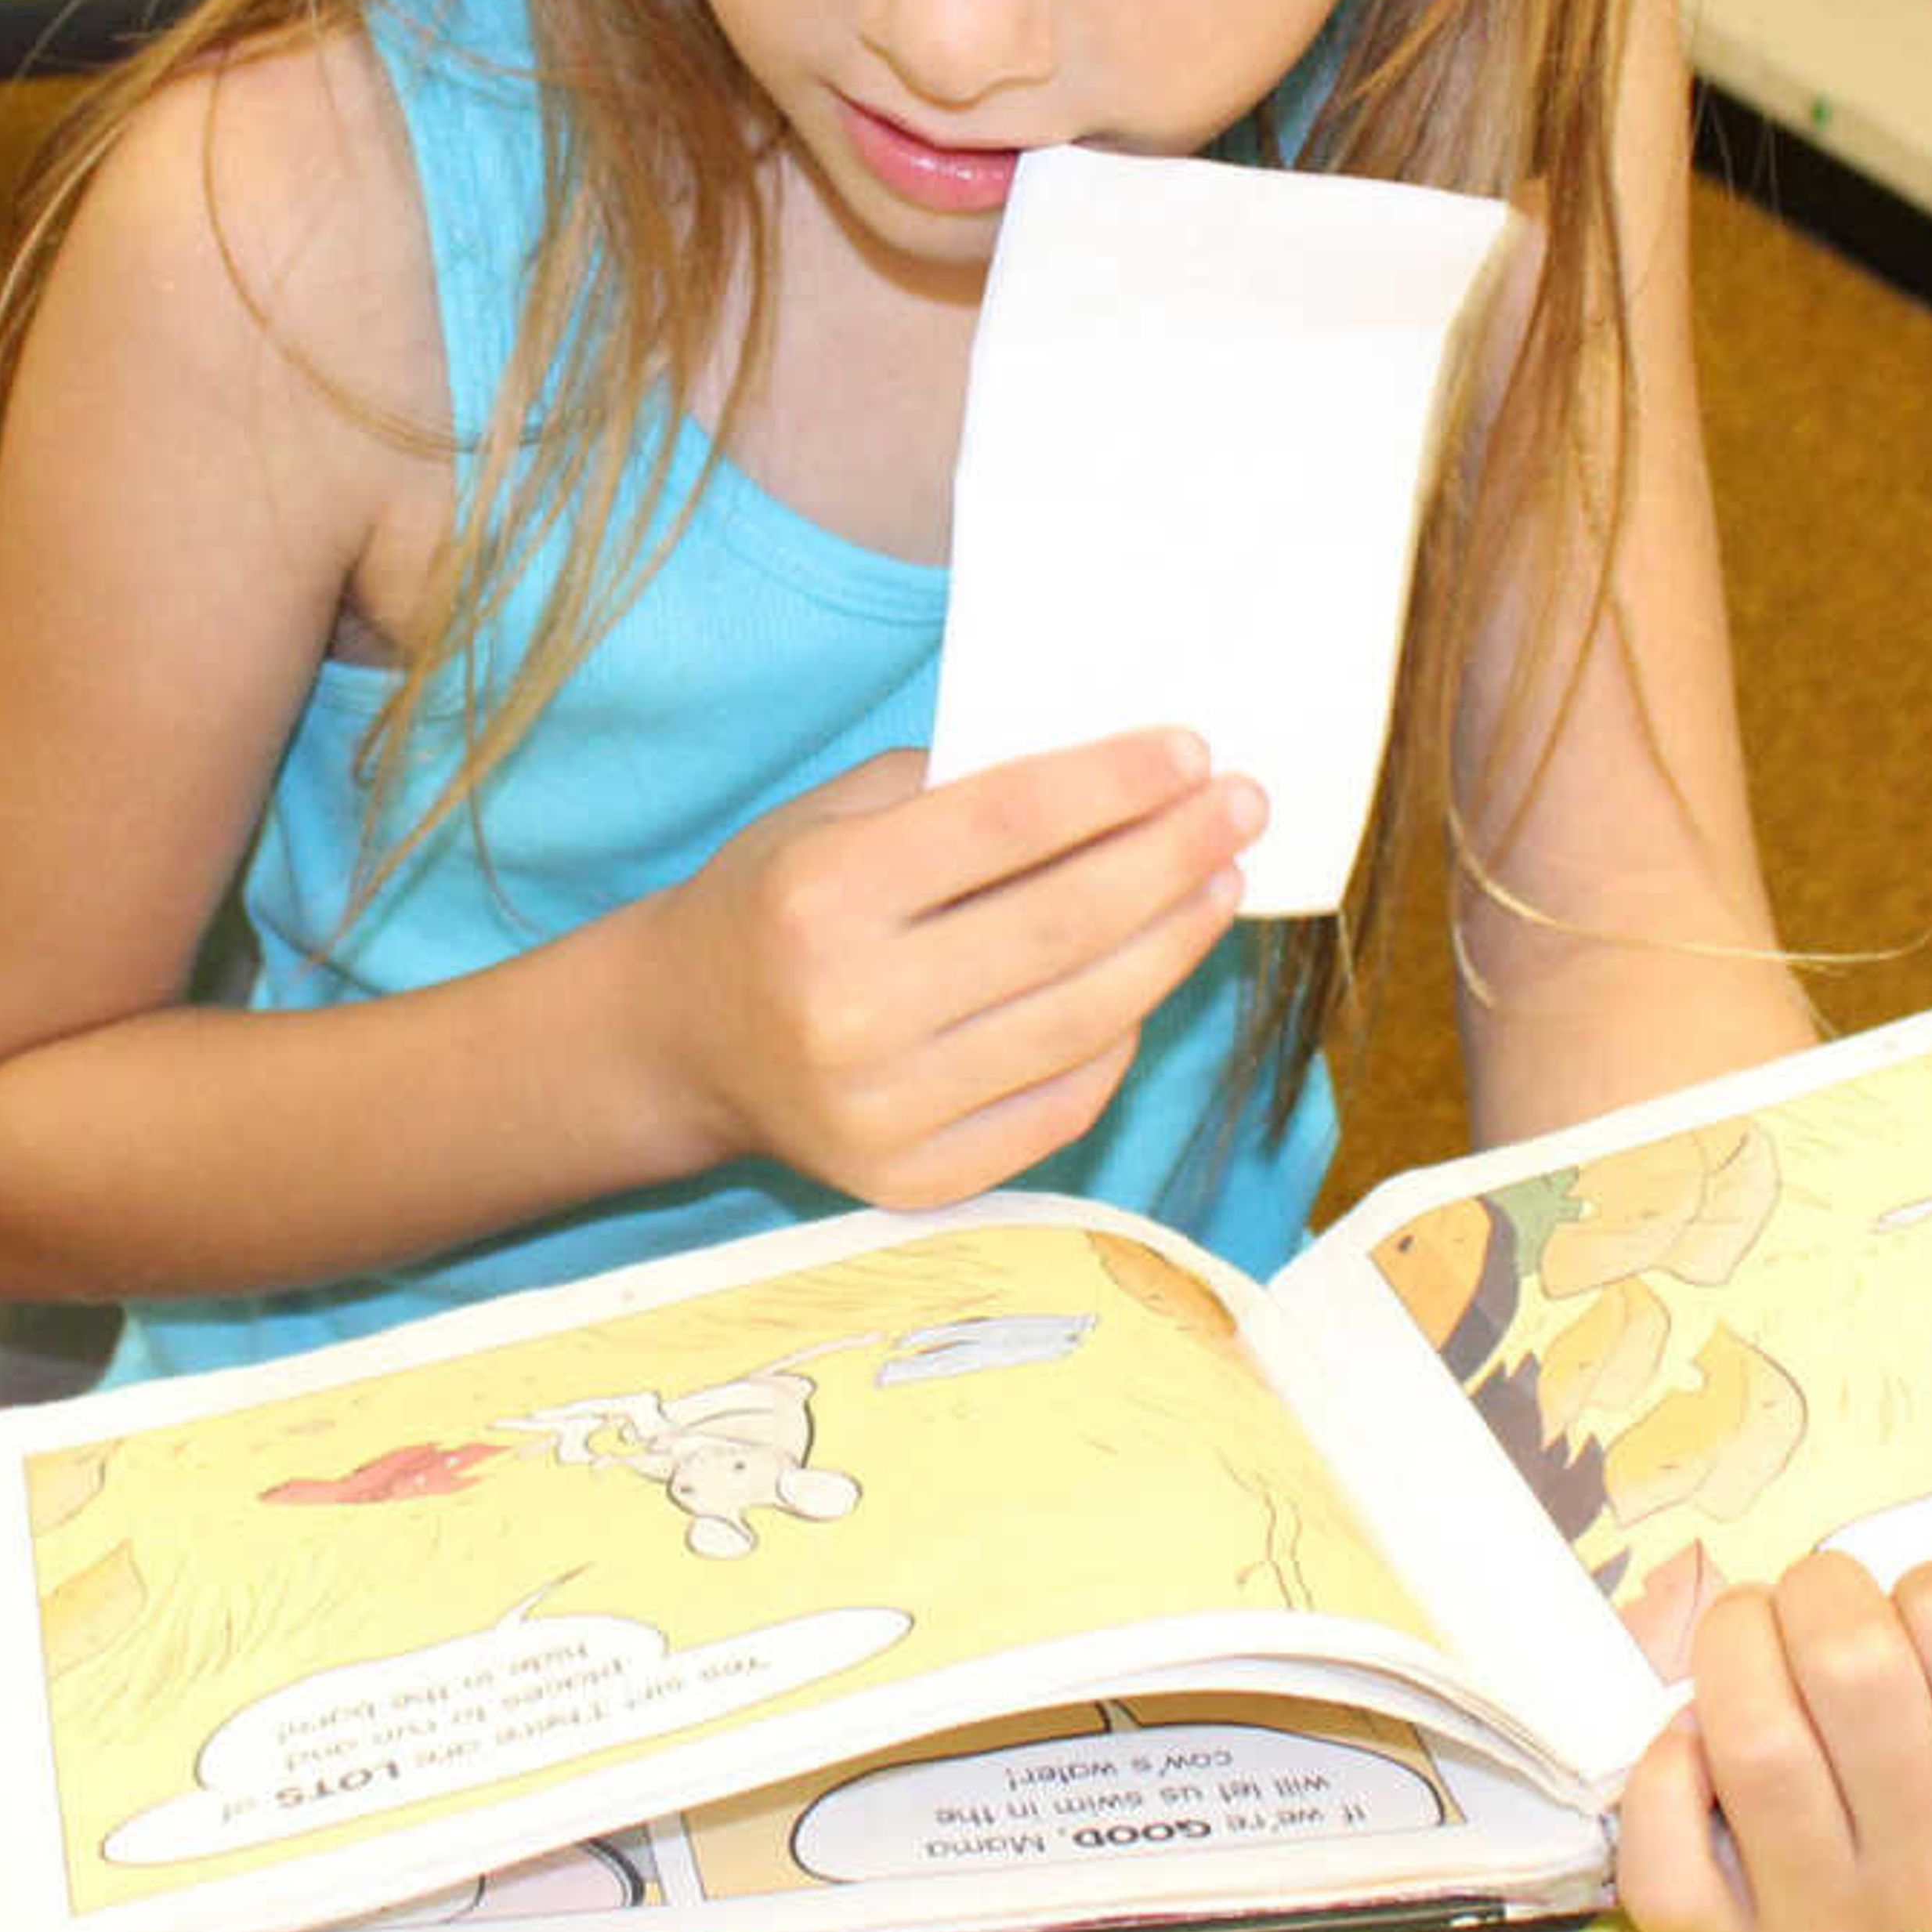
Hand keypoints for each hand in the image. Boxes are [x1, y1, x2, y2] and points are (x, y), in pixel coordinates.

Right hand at [648, 729, 1264, 1207]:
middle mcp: (849, 1010)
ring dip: (1175, 943)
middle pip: (1064, 924)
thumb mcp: (837, 812)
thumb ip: (961, 789)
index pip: (1006, 823)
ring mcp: (882, 1110)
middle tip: (1244, 805)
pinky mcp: (915, 1181)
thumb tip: (1122, 773)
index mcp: (821, 897)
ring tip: (1222, 881)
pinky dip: (1123, 1033)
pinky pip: (1064, 1101)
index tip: (1195, 751)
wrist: (688, 1043)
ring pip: (1083, 1019)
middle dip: (1173, 855)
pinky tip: (1154, 970)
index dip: (1114, 784)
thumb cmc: (779, 900)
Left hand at [1614, 1551, 1931, 1931]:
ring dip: (1731, 1651)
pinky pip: (1660, 1852)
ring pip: (1751, 1737)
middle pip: (1850, 1665)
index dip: (1929, 1582)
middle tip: (1821, 1614)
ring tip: (1753, 1652)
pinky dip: (1659, 1766)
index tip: (1926, 1610)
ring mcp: (1833, 1917)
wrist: (1843, 1780)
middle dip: (1815, 1595)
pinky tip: (1693, 1744)